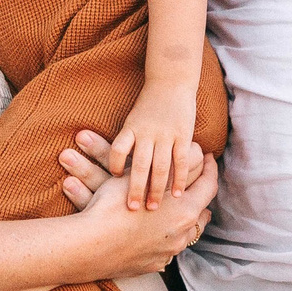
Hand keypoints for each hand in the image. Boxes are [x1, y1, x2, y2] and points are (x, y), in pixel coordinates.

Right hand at [63, 148, 217, 278]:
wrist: (88, 246)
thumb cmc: (113, 206)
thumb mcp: (144, 178)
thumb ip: (174, 167)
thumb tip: (195, 154)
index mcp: (185, 211)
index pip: (208, 185)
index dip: (209, 168)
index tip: (207, 157)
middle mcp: (182, 235)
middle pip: (200, 211)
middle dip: (198, 196)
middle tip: (192, 182)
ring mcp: (168, 253)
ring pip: (185, 233)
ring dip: (183, 218)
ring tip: (175, 206)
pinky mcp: (153, 265)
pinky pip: (167, 248)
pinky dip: (166, 237)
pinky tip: (156, 229)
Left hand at [111, 83, 203, 206]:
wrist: (170, 81)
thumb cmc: (148, 105)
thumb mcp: (131, 120)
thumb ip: (126, 141)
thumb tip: (109, 164)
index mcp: (131, 128)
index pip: (118, 149)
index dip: (114, 165)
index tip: (113, 181)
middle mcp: (147, 133)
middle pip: (139, 165)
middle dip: (135, 189)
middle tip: (132, 209)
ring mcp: (166, 135)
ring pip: (160, 166)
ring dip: (157, 189)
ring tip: (153, 208)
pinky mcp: (183, 135)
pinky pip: (180, 161)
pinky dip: (179, 178)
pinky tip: (177, 195)